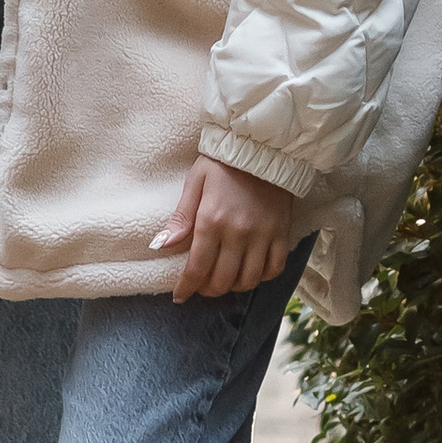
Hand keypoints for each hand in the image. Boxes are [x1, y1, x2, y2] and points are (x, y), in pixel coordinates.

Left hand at [151, 157, 294, 304]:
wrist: (264, 146)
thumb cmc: (223, 162)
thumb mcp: (195, 183)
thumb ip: (180, 218)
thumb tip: (159, 246)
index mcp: (211, 220)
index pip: (197, 268)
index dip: (187, 287)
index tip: (180, 296)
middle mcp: (238, 233)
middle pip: (223, 280)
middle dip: (208, 289)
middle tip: (202, 285)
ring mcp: (263, 236)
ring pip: (248, 280)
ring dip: (233, 286)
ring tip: (224, 279)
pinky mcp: (282, 234)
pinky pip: (274, 269)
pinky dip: (261, 277)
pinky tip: (251, 271)